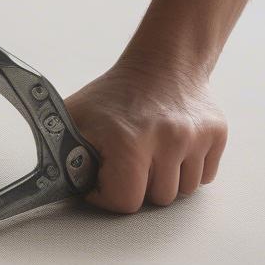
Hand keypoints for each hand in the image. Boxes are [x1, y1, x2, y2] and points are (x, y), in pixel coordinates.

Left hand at [65, 59, 227, 213]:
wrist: (163, 62)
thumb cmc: (116, 94)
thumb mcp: (74, 118)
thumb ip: (58, 154)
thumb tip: (47, 188)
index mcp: (129, 139)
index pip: (126, 202)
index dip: (111, 193)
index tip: (106, 176)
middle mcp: (167, 138)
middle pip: (158, 199)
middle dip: (142, 185)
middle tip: (132, 159)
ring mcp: (195, 136)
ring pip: (184, 191)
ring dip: (168, 178)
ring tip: (154, 151)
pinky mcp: (217, 134)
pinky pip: (205, 177)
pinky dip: (190, 169)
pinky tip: (174, 147)